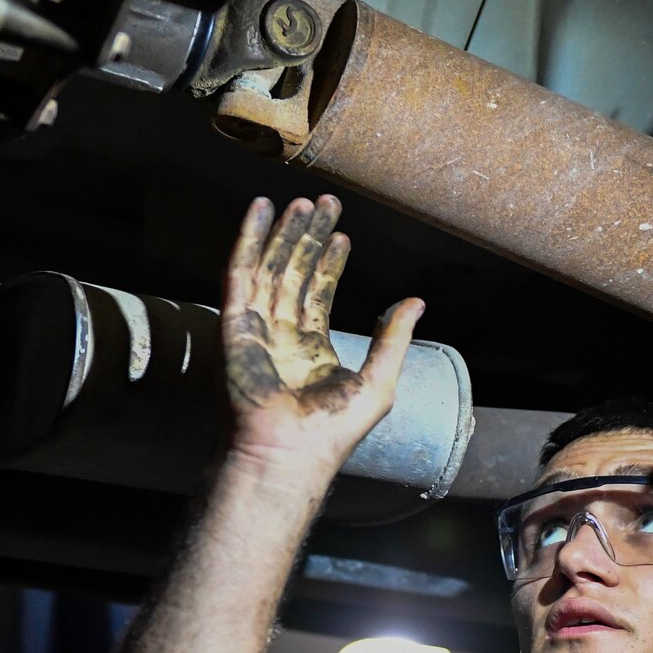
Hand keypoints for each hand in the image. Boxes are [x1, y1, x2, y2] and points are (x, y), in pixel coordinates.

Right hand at [221, 194, 424, 474]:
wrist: (290, 450)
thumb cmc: (333, 429)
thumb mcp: (380, 379)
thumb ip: (395, 338)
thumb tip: (418, 301)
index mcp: (312, 349)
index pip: (319, 294)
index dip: (330, 263)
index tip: (343, 235)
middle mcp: (282, 334)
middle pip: (294, 273)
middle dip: (309, 238)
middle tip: (325, 203)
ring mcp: (256, 327)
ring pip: (270, 268)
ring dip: (284, 233)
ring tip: (302, 202)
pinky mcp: (235, 324)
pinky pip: (239, 274)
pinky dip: (248, 240)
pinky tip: (261, 212)